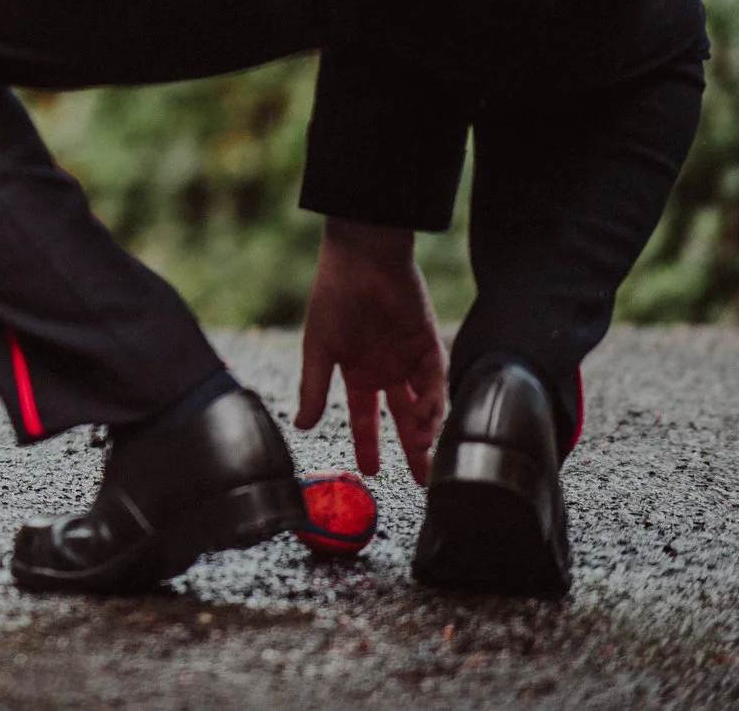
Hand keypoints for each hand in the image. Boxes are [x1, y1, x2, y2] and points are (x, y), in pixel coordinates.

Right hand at [296, 219, 447, 482]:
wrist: (361, 258)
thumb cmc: (333, 298)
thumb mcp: (319, 349)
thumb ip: (314, 389)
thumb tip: (302, 426)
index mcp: (358, 369)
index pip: (366, 415)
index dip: (367, 442)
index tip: (371, 471)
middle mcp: (386, 367)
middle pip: (403, 416)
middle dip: (413, 447)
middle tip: (423, 480)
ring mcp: (410, 357)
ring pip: (424, 402)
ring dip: (425, 427)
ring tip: (422, 448)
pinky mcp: (429, 343)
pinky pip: (436, 380)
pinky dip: (434, 401)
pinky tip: (428, 418)